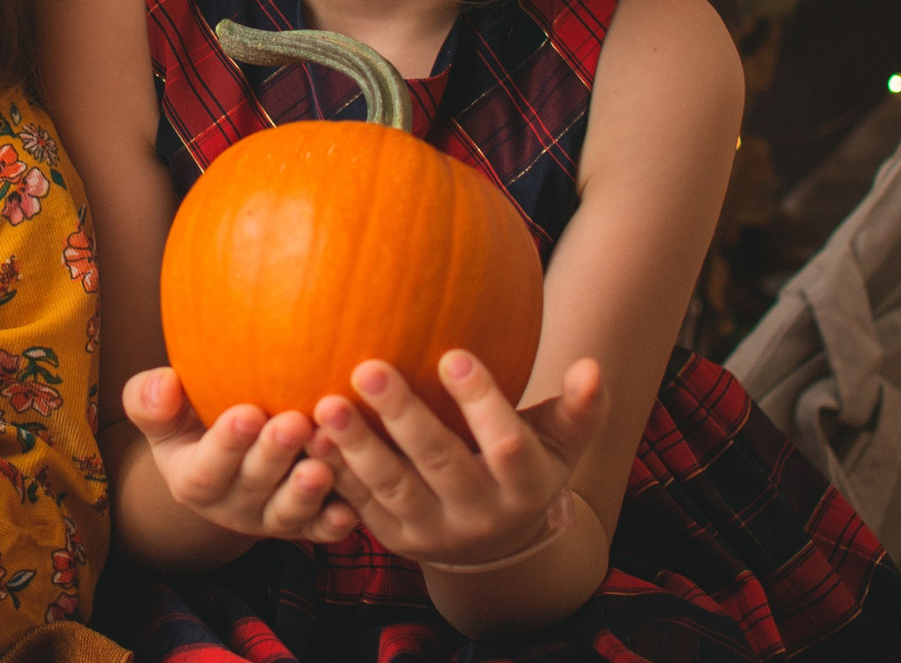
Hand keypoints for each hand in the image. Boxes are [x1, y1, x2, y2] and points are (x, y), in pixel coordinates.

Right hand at [124, 368, 358, 543]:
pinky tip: (351, 506)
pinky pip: (322, 529)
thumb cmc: (192, 418)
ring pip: (290, 512)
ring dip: (308, 490)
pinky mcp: (306, 525)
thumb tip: (163, 384)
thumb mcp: (163, 412)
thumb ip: (150, 400)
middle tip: (296, 423)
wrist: (231, 451)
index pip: (206, 468)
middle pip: (253, 487)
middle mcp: (232, 507)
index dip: (227, 444)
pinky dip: (336, 520)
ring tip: (324, 463)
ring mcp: (271, 519)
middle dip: (274, 457)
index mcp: (192, 481)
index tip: (246, 413)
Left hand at [310, 351, 607, 568]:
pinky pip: (358, 502)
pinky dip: (332, 471)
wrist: (496, 545)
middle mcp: (480, 513)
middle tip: (368, 366)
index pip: (507, 446)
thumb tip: (593, 367)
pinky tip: (306, 435)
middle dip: (404, 416)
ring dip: (356, 446)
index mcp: (526, 486)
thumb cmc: (526, 464)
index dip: (482, 404)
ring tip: (324, 403)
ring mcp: (433, 529)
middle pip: (439, 463)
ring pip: (391, 487)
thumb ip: (577, 409)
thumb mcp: (557, 443)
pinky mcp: (393, 537)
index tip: (454, 354)